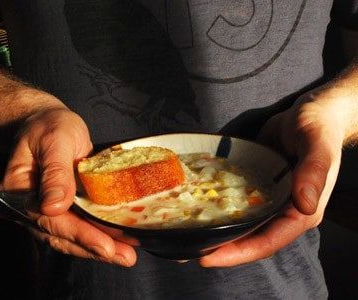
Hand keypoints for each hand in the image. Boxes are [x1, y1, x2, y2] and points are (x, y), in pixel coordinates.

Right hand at [0, 106, 136, 266]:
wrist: (49, 123)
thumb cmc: (50, 126)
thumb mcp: (55, 140)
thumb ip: (54, 172)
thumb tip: (53, 206)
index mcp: (19, 191)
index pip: (49, 220)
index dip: (78, 234)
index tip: (104, 246)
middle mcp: (31, 207)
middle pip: (62, 235)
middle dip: (94, 248)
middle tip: (125, 257)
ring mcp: (47, 210)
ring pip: (71, 237)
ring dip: (100, 248)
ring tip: (127, 255)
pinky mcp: (63, 208)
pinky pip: (79, 226)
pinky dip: (99, 235)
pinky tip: (121, 241)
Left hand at [199, 85, 345, 266]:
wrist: (309, 111)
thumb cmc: (318, 126)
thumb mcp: (318, 145)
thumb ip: (313, 172)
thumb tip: (306, 205)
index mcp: (300, 211)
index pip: (268, 241)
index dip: (238, 253)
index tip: (207, 258)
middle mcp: (281, 211)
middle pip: (248, 238)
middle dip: (218, 248)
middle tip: (183, 253)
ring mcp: (265, 200)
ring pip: (237, 223)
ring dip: (211, 231)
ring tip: (180, 236)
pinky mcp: (253, 187)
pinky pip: (232, 201)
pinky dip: (213, 207)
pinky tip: (190, 207)